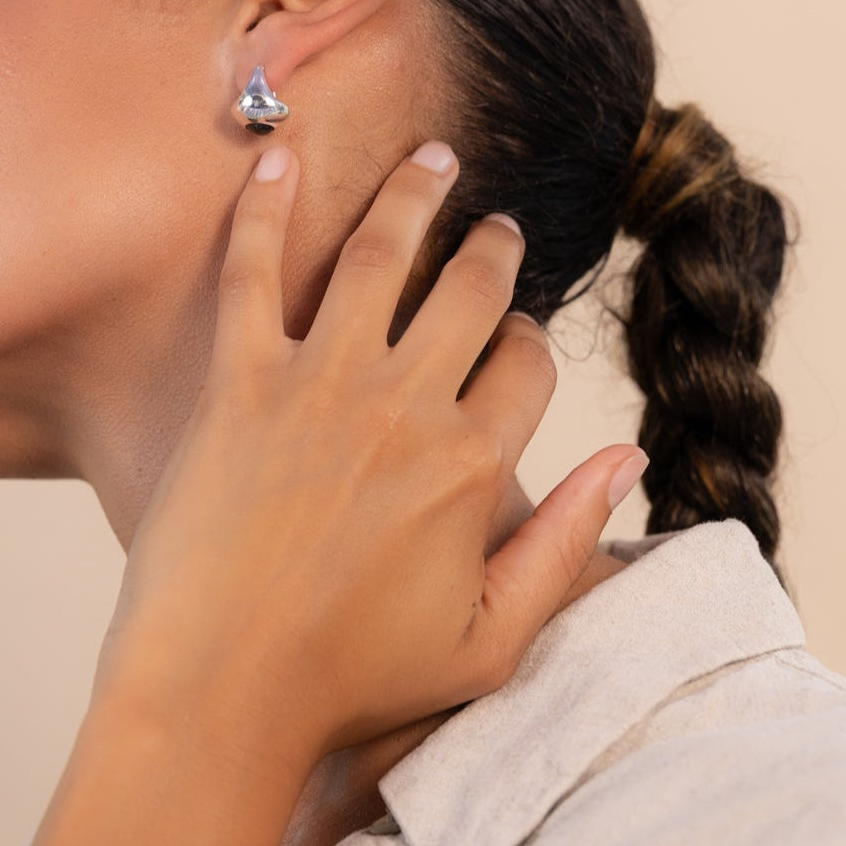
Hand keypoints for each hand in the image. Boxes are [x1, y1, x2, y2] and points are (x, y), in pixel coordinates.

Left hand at [95, 140, 646, 774]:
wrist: (218, 690)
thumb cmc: (350, 682)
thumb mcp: (489, 641)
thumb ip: (566, 548)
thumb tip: (627, 458)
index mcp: (472, 467)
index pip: (528, 366)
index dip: (531, 343)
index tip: (518, 338)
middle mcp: (404, 407)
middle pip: (473, 292)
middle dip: (496, 251)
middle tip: (497, 228)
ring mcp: (319, 385)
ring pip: (384, 255)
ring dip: (417, 194)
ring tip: (433, 158)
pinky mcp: (239, 381)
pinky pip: (254, 269)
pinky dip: (268, 206)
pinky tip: (279, 155)